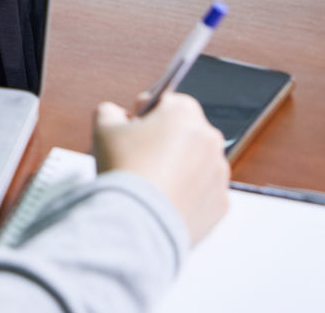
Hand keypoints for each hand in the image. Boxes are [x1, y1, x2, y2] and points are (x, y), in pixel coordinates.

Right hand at [93, 92, 229, 245]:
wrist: (138, 222)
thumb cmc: (124, 170)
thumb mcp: (103, 129)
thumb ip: (110, 111)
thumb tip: (116, 114)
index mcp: (184, 115)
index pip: (171, 100)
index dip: (149, 110)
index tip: (134, 124)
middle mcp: (209, 140)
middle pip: (187, 131)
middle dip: (166, 138)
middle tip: (139, 155)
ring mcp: (219, 174)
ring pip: (197, 162)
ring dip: (179, 166)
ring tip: (150, 182)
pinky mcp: (221, 203)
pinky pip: (203, 191)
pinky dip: (188, 193)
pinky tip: (163, 200)